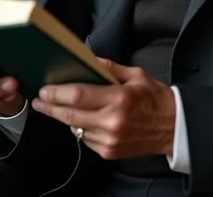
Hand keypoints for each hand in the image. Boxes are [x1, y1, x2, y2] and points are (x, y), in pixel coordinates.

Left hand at [31, 59, 175, 159]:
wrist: (173, 128)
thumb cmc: (155, 98)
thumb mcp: (136, 75)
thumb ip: (110, 67)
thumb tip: (88, 59)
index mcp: (119, 98)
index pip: (79, 96)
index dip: (58, 93)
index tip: (44, 89)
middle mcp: (112, 121)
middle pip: (71, 115)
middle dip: (51, 107)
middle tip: (39, 101)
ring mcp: (110, 140)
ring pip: (75, 129)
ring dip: (64, 118)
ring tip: (55, 107)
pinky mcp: (109, 152)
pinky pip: (85, 139)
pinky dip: (80, 128)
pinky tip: (81, 119)